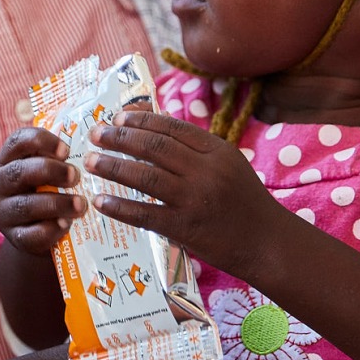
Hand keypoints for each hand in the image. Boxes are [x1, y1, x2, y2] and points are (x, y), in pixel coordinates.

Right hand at [0, 127, 85, 254]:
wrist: (33, 231)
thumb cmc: (43, 191)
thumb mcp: (42, 171)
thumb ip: (56, 157)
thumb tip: (92, 146)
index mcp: (5, 160)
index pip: (18, 141)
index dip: (42, 141)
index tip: (66, 150)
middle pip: (20, 172)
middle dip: (51, 171)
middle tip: (76, 176)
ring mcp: (3, 213)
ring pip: (27, 205)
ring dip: (58, 203)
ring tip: (81, 204)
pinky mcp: (15, 238)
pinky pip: (32, 234)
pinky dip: (52, 229)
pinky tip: (67, 224)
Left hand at [86, 110, 276, 274]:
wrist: (269, 243)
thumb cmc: (245, 202)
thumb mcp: (229, 164)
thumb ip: (196, 149)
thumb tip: (154, 127)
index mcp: (216, 150)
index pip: (170, 126)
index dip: (140, 120)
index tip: (116, 117)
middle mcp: (205, 170)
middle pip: (153, 146)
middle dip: (118, 137)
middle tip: (94, 134)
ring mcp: (195, 199)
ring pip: (144, 176)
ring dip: (112, 166)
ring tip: (89, 161)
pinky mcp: (185, 227)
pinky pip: (145, 214)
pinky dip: (119, 207)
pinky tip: (100, 201)